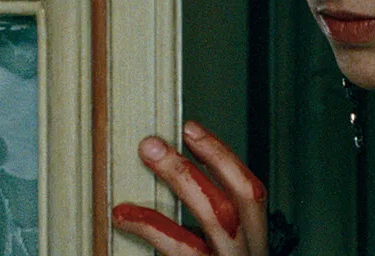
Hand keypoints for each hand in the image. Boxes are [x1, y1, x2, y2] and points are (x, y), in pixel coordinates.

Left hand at [112, 121, 268, 254]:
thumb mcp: (210, 253)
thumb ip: (197, 228)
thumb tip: (161, 175)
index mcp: (250, 246)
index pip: (250, 192)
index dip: (222, 157)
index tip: (190, 130)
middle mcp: (247, 255)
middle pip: (241, 196)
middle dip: (207, 157)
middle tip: (163, 138)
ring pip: (217, 216)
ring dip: (182, 178)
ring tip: (147, 155)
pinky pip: (182, 249)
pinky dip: (152, 226)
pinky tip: (124, 216)